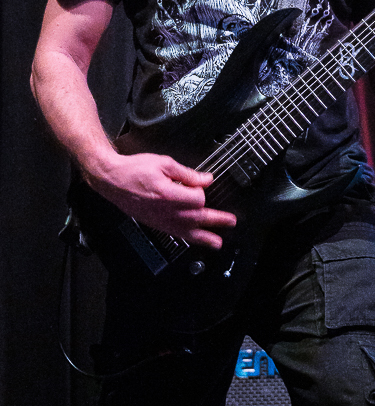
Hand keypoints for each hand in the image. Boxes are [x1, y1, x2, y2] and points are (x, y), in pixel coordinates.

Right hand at [85, 152, 236, 248]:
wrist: (112, 179)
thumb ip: (187, 174)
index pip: (197, 199)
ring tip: (217, 242)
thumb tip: (206, 180)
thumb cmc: (134, 169)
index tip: (201, 184)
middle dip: (216, 220)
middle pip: (196, 218)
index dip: (202, 191)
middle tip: (231, 222)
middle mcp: (165, 211)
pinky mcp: (155, 223)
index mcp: (168, 194)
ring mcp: (159, 219)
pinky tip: (195, 240)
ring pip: (186, 232)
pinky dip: (187, 238)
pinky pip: (175, 234)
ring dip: (204, 237)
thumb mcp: (164, 163)